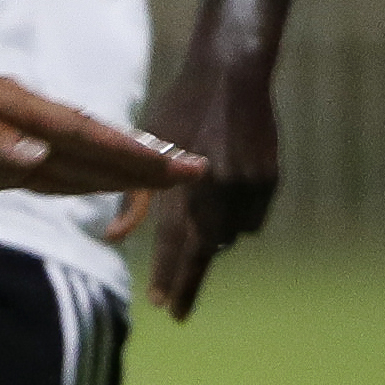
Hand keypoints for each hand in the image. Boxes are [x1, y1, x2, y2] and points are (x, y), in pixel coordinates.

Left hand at [0, 76, 202, 201]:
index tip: (174, 164)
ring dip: (121, 171)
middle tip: (197, 173)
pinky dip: (82, 182)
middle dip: (143, 161)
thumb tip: (38, 158)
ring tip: (168, 181)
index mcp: (13, 108)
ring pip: (77, 160)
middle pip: (93, 144)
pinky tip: (101, 190)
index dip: (130, 151)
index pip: (83, 133)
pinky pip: (50, 175)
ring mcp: (10, 142)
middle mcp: (20, 122)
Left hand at [104, 53, 279, 319]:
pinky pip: (251, 218)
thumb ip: (134, 196)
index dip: (170, 276)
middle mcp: (223, 187)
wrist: (232, 73)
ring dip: (212, 244)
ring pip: (231, 236)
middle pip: (207, 249)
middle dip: (190, 279)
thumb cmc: (178, 108)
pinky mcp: (272, 178)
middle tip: (176, 312)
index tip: (162, 306)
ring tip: (191, 250)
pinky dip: (234, 221)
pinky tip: (219, 212)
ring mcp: (252, 184)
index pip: (178, 241)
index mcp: (187, 180)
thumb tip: (113, 237)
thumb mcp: (143, 146)